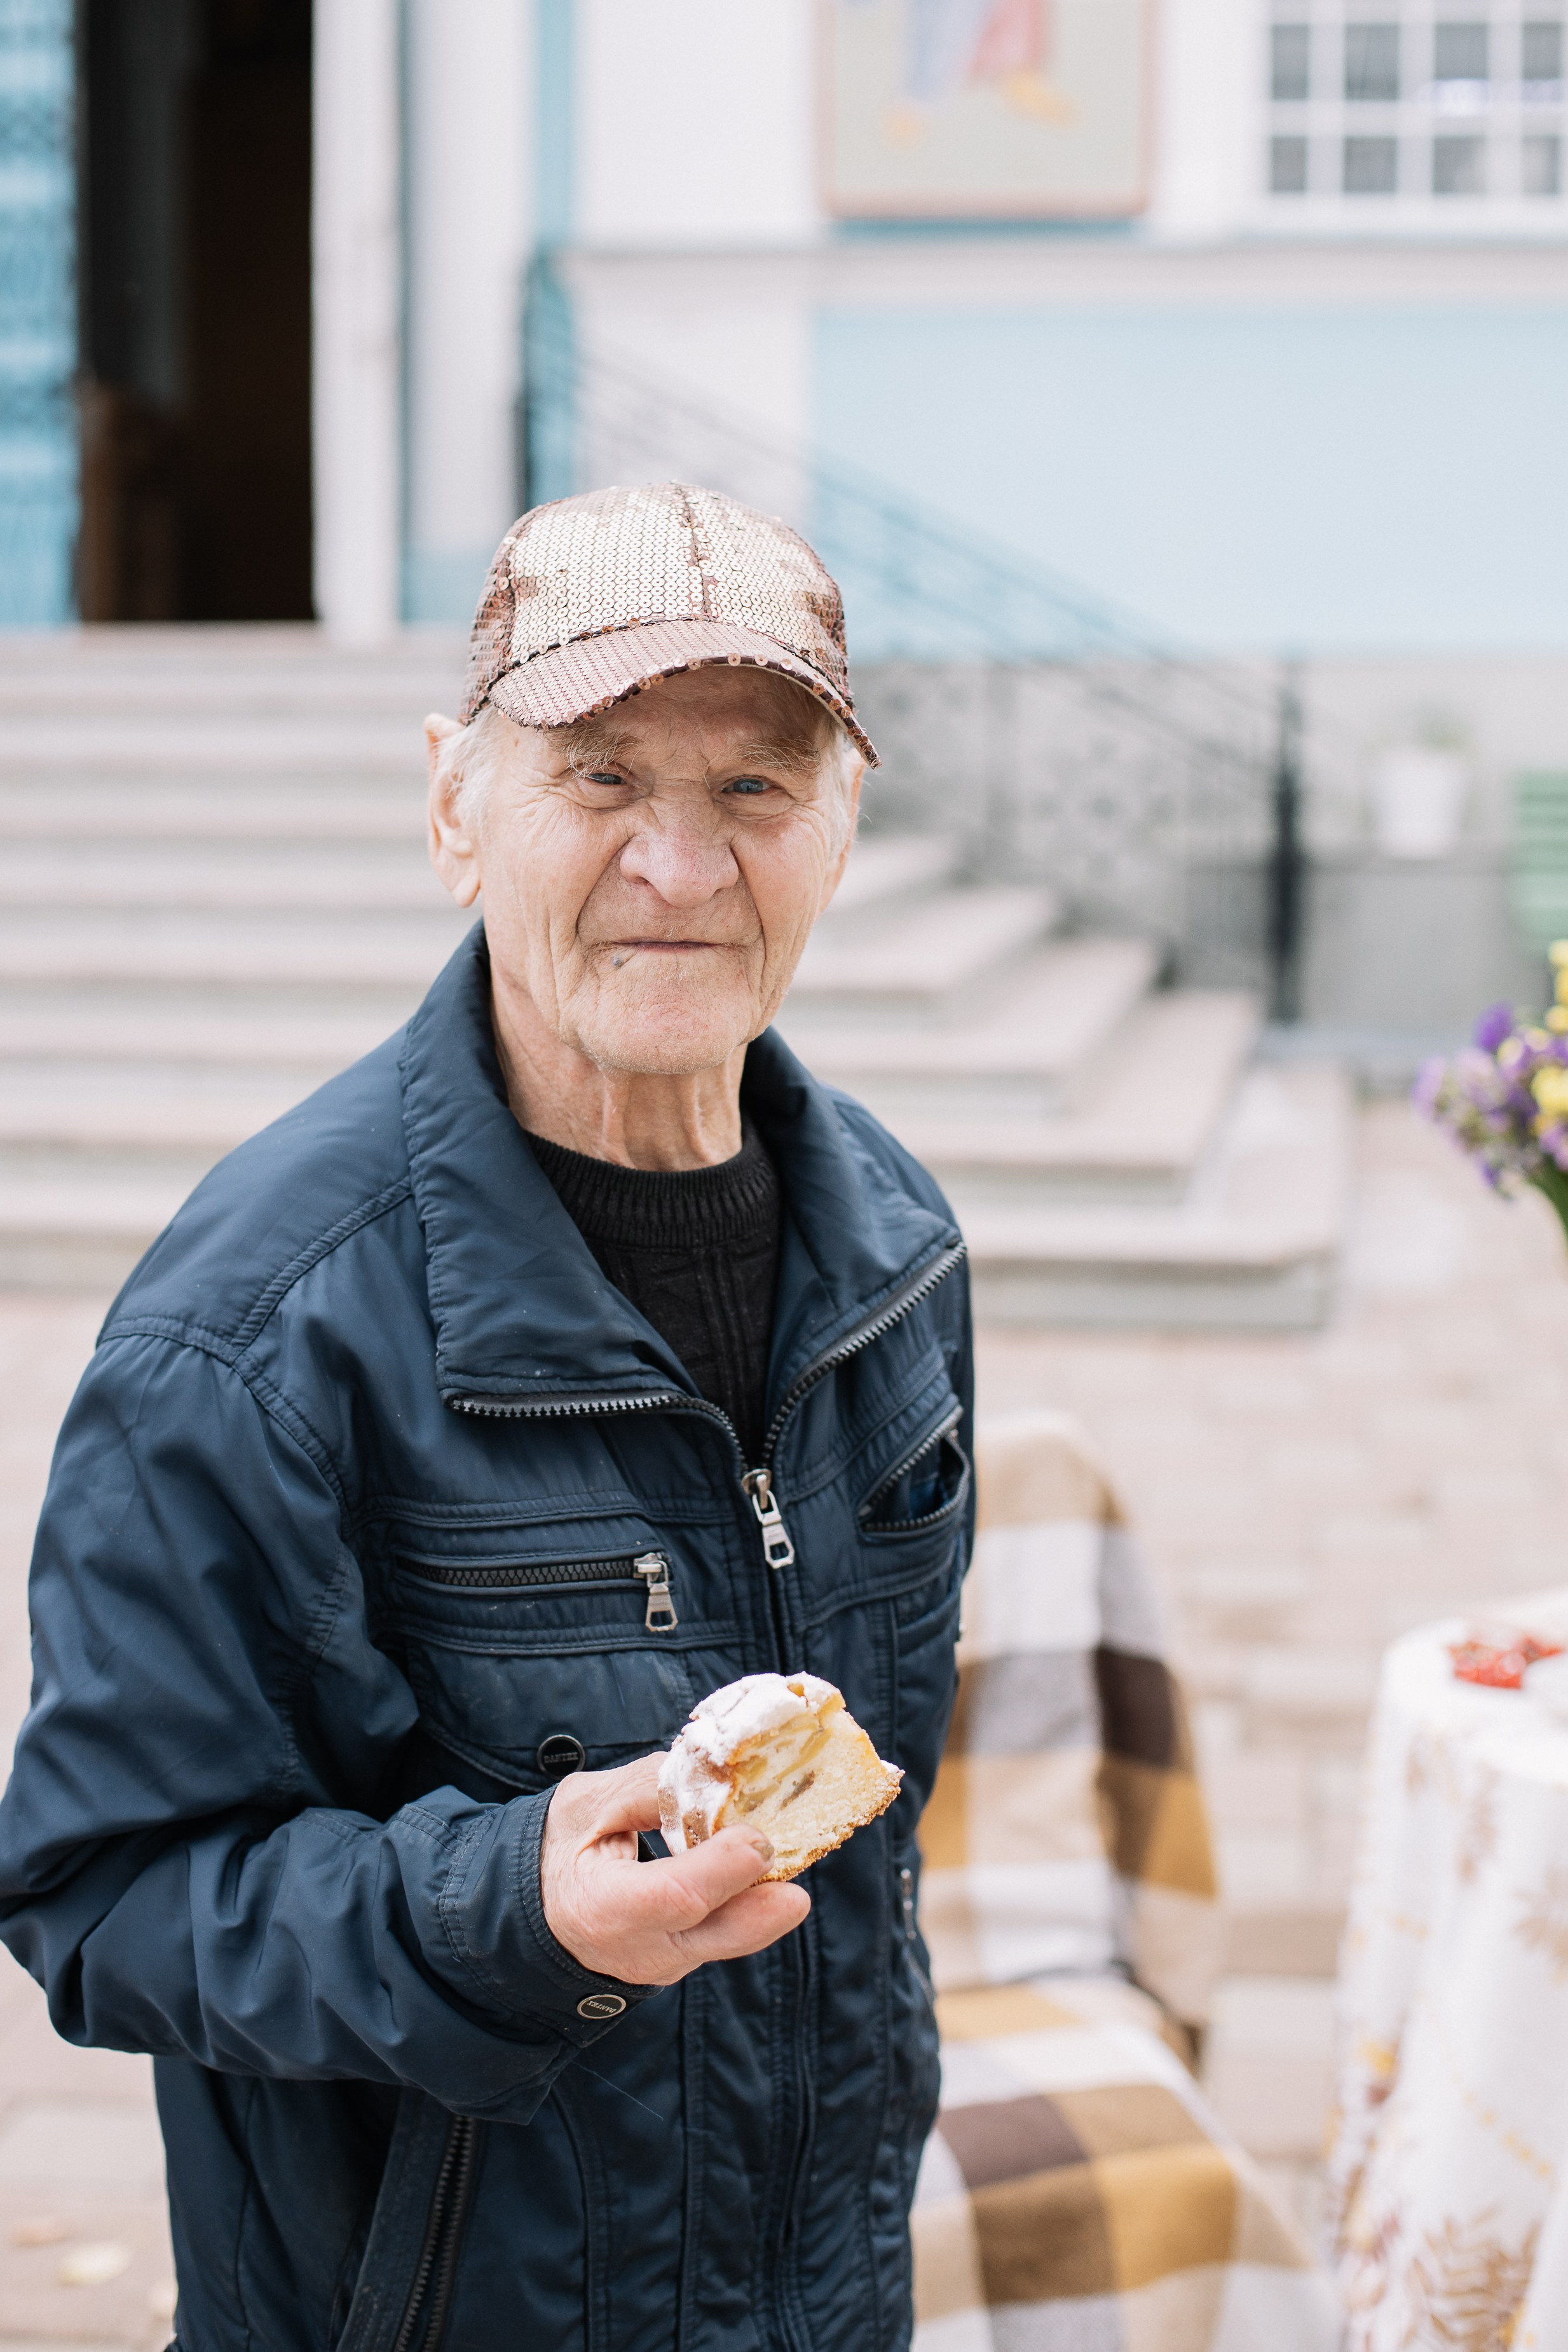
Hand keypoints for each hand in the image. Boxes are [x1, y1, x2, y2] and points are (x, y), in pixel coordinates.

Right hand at [540, 1753, 809, 1986]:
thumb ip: (648, 1787)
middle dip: (763, 1912)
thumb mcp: (586, 1804)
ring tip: (795, 1854)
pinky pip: (723, 1934)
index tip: (757, 1838)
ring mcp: (662, 1963)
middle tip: (799, 1892)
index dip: (721, 1870)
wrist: (536, 1908)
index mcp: (599, 1907)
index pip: (673, 1897)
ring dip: (765, 1903)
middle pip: (714, 1935)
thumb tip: (713, 1774)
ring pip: (727, 1940)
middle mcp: (635, 1950)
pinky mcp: (682, 1961)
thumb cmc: (556, 1848)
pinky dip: (749, 1903)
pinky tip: (767, 1864)